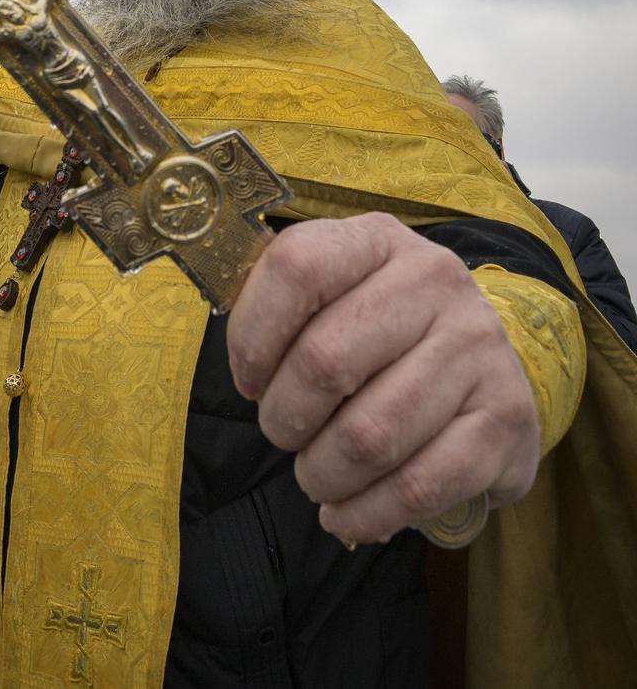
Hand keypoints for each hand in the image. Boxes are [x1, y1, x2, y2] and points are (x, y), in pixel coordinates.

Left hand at [226, 212, 540, 544]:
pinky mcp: (507, 416)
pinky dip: (369, 513)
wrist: (481, 357)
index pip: (297, 269)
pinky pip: (421, 485)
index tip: (249, 379)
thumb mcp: (327, 295)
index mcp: (376, 240)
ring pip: (369, 437)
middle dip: (283, 419)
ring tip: (316, 476)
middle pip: (324, 362)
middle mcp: (435, 279)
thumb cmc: (374, 330)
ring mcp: (478, 346)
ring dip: (322, 474)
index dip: (254, 337)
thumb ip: (275, 311)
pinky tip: (348, 513)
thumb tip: (245, 368)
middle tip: (284, 434)